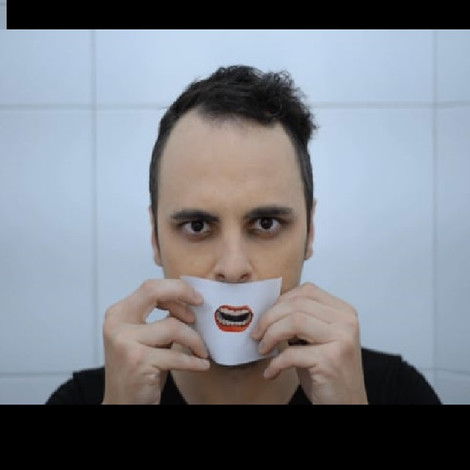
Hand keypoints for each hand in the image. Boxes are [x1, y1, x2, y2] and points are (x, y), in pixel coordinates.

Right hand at [102, 279, 209, 403]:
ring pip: (173, 327)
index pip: (150, 287)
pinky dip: (194, 361)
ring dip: (195, 339)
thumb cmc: (139, 371)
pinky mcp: (138, 361)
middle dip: (183, 293)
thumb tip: (189, 302)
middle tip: (200, 306)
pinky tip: (201, 365)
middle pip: (154, 292)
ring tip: (202, 351)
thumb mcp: (147, 339)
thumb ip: (161, 319)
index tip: (195, 299)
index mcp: (119, 314)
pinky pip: (176, 355)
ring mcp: (125, 342)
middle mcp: (117, 324)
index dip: (176, 289)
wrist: (122, 404)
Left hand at [251, 282, 367, 403]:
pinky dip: (275, 363)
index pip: (307, 291)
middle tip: (257, 334)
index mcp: (344, 312)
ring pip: (294, 322)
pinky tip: (271, 371)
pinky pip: (291, 353)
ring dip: (270, 336)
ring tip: (263, 349)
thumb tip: (268, 308)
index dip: (281, 301)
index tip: (266, 317)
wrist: (346, 404)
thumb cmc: (327, 371)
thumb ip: (301, 319)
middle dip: (269, 318)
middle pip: (297, 305)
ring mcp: (341, 340)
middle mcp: (346, 322)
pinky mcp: (331, 361)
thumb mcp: (316, 338)